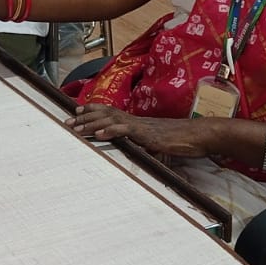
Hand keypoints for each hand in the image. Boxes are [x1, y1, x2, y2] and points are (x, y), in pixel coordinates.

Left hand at [69, 104, 214, 158]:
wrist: (198, 136)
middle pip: (106, 114)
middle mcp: (137, 121)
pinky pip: (127, 131)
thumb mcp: (158, 145)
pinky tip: (100, 134)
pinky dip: (112, 131)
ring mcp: (142, 126)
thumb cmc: (181, 141)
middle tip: (67, 121)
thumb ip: (146, 147)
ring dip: (92, 124)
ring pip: (112, 120)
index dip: (94, 111)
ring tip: (77, 128)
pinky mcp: (148, 134)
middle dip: (85, 117)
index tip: (77, 112)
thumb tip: (138, 153)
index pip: (112, 112)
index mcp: (138, 123)